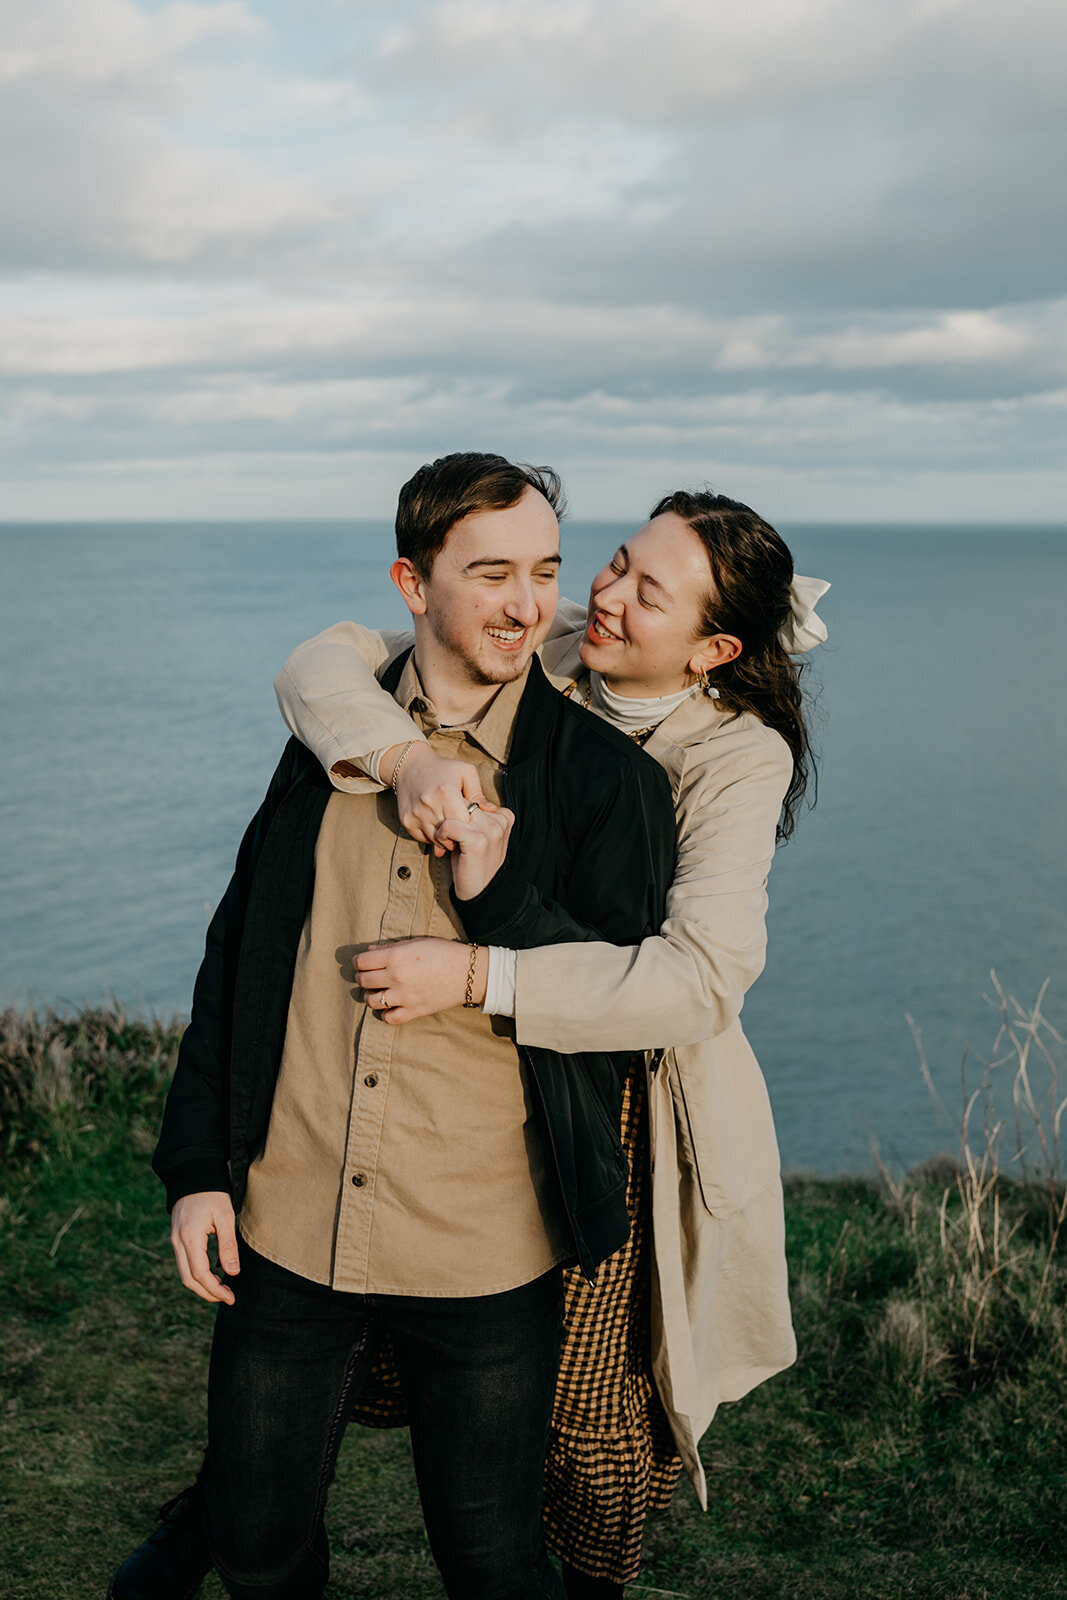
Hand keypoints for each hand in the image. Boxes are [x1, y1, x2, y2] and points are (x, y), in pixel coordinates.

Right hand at [170, 1191, 239, 1304]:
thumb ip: (228, 1245)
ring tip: (222, 1289)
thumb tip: (232, 1273)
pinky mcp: (177, 1239)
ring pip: (184, 1274)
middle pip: (189, 1280)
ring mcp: (174, 1241)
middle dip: (207, 1293)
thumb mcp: (225, 1216)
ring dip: (201, 1286)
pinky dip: (196, 1275)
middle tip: (228, 1297)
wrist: (192, 1176)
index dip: (215, 1290)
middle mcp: (178, 1242)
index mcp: (190, 1238)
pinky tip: (212, 1276)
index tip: (231, 1297)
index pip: (200, 1274)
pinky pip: (184, 1264)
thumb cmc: (212, 1194)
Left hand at [354, 938, 487, 1023]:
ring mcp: (404, 996)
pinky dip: (385, 1013)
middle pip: (363, 980)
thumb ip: (391, 946)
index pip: (362, 961)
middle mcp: (396, 977)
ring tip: (377, 991)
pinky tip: (389, 1006)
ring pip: (371, 1001)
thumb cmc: (444, 952)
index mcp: (396, 956)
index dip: (358, 961)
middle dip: (361, 977)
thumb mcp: (417, 942)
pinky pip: (389, 1018)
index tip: (361, 962)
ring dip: (370, 996)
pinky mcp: (414, 1011)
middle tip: (367, 975)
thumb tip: (370, 950)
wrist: (469, 972)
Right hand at [381, 744, 490, 856]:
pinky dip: (432, 836)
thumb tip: (491, 811)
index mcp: (446, 792)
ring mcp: (416, 814)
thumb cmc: (444, 768)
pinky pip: (423, 839)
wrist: (410, 766)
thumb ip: (478, 794)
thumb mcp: (465, 772)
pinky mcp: (406, 821)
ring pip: (436, 840)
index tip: (471, 823)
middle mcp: (429, 804)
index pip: (463, 822)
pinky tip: (437, 826)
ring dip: (445, 838)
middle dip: (458, 834)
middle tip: (463, 830)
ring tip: (451, 828)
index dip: (469, 826)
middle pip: (450, 834)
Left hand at [435, 805, 514, 900]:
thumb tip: (454, 794)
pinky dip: (441, 835)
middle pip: (464, 802)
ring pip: (455, 811)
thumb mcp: (479, 834)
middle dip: (451, 816)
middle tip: (449, 836)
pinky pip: (448, 825)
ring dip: (445, 826)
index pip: (474, 798)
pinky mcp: (477, 841)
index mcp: (504, 816)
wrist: (481, 890)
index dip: (460, 812)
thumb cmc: (474, 860)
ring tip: (448, 842)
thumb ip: (475, 816)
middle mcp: (500, 820)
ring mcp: (491, 830)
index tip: (459, 830)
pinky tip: (447, 847)